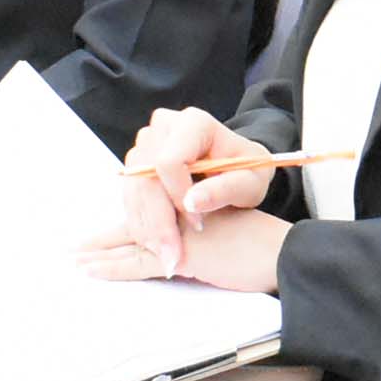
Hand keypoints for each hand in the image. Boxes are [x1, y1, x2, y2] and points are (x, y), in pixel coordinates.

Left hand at [91, 203, 287, 293]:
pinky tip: (93, 270)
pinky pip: (140, 263)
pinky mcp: (182, 255)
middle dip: (106, 238)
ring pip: (132, 239)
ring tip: (78, 260)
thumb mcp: (224, 232)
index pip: (150, 207)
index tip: (105, 233)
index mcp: (189, 205)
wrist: (277, 252)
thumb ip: (200, 231)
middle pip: (136, 222)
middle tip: (79, 248)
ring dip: (102, 252)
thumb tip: (176, 242)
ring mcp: (179, 233)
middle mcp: (180, 214)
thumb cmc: (258, 244)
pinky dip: (114, 267)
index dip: (129, 218)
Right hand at [110, 107, 277, 275]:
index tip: (198, 226)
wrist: (238, 166)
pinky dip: (142, 222)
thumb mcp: (250, 183)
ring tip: (167, 254)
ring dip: (146, 226)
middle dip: (158, 221)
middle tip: (174, 257)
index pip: (169, 161)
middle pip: (145, 176)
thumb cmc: (247, 172)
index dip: (177, 197)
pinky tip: (158, 243)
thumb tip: (191, 202)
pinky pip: (130, 194)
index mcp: (194, 123)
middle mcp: (164, 126)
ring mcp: (147, 142)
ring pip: (133, 187)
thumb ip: (224, 190)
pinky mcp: (138, 161)